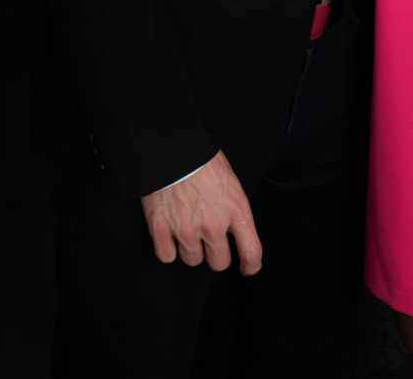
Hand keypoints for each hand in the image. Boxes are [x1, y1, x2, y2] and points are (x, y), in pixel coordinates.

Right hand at [140, 150, 261, 271]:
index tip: (248, 268)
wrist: (172, 145)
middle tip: (210, 239)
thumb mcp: (231, 182)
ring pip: (193, 260)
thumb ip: (234, 210)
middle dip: (216, 254)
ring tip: (188, 226)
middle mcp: (214, 224)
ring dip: (192, 248)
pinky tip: (169, 231)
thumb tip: (235, 233)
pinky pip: (167, 257)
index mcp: (236, 209)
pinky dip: (168, 248)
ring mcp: (187, 228)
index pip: (251, 252)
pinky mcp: (161, 229)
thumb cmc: (204, 160)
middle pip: (219, 262)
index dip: (251, 266)